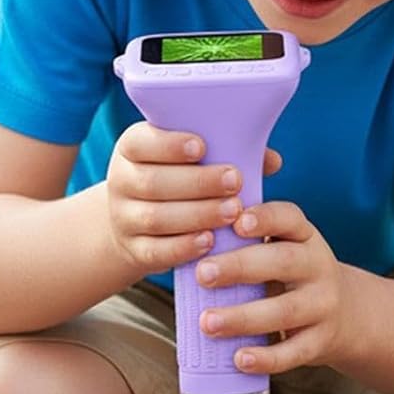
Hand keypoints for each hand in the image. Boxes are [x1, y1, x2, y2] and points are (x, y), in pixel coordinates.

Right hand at [105, 122, 282, 277]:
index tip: (202, 147)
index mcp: (132, 148)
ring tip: (233, 211)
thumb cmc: (177, 179)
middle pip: (153, 182)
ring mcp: (123, 218)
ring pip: (156, 218)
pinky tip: (211, 241)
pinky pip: (156, 251)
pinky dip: (184, 247)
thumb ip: (227, 153)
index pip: (142, 143)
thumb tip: (271, 160)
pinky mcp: (132, 249)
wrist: (135, 221)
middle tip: (235, 181)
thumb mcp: (190, 161)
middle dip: (197, 182)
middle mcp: (121, 181)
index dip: (169, 145)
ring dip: (197, 214)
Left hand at [196, 200, 356, 374]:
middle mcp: (318, 266)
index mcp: (304, 236)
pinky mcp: (321, 341)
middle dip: (240, 267)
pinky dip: (266, 358)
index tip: (236, 221)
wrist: (347, 315)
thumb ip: (246, 244)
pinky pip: (294, 352)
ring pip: (284, 311)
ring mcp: (323, 305)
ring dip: (243, 317)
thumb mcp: (282, 249)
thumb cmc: (293, 276)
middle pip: (282, 262)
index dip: (264, 218)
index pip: (289, 218)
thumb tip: (189, 245)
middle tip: (202, 274)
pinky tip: (239, 358)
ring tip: (207, 323)